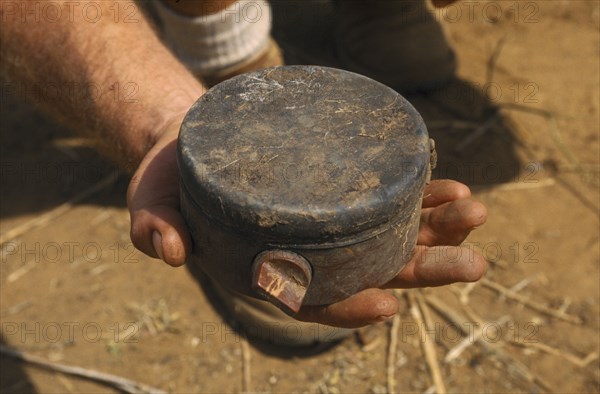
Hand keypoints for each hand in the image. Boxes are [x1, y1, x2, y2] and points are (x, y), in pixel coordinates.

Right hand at [127, 126, 487, 327]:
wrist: (192, 144)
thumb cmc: (173, 180)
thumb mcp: (150, 201)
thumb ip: (153, 228)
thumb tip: (169, 251)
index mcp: (265, 272)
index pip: (312, 302)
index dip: (348, 308)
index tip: (387, 305)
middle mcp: (307, 255)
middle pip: (372, 273)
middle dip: (424, 270)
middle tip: (474, 263)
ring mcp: (329, 225)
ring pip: (392, 237)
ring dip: (438, 230)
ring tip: (475, 211)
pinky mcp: (339, 192)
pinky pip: (387, 199)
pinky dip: (420, 195)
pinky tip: (452, 186)